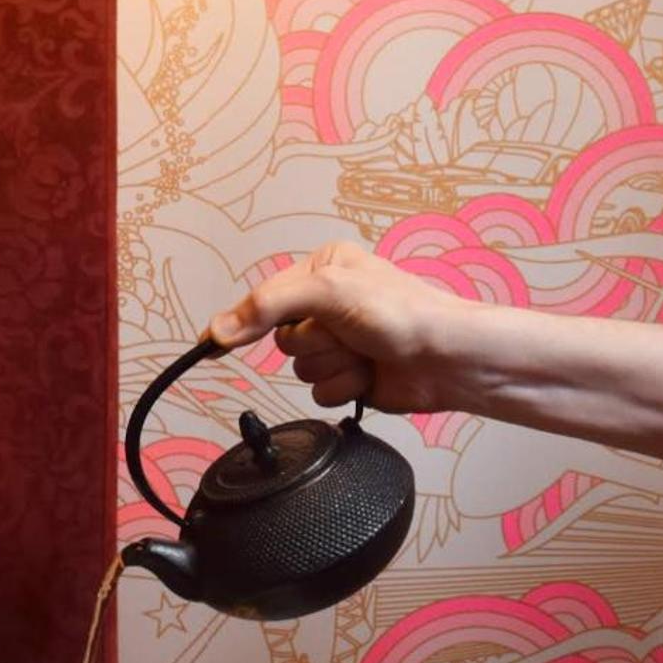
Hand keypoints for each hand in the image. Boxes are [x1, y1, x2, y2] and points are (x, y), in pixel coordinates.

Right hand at [207, 243, 457, 413]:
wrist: (449, 358)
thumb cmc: (401, 312)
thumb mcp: (327, 291)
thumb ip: (267, 306)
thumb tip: (218, 330)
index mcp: (322, 269)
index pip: (266, 300)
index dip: (248, 321)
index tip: (213, 343)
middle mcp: (328, 305)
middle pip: (283, 340)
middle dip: (315, 344)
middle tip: (347, 334)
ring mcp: (340, 343)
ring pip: (301, 369)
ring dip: (333, 367)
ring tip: (366, 354)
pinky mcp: (350, 377)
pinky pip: (320, 392)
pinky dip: (344, 387)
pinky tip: (371, 375)